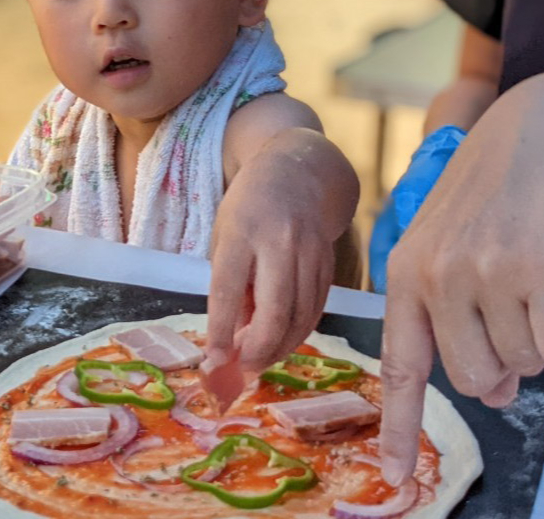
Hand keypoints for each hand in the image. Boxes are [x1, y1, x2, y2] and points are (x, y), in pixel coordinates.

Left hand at [206, 134, 345, 378]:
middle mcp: (280, 242)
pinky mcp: (330, 263)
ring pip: (300, 316)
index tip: (214, 360)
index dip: (221, 331)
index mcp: (242, 231)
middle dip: (258, 349)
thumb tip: (231, 340)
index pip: (228, 290)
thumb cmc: (249, 208)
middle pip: (274, 310)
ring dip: (279, 348)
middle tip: (243, 370)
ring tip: (259, 361)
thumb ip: (229, 284)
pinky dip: (299, 333)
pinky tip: (283, 343)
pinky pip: (316, 309)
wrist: (299, 174)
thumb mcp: (225, 236)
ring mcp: (310, 252)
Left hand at [379, 69, 543, 486]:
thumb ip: (460, 322)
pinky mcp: (536, 271)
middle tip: (515, 310)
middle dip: (503, 361)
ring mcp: (483, 274)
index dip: (399, 426)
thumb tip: (496, 392)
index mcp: (407, 275)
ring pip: (522, 364)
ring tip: (534, 276)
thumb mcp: (457, 252)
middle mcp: (436, 278)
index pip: (399, 366)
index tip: (396, 476)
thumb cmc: (497, 195)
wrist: (541, 128)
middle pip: (474, 380)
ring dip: (537, 336)